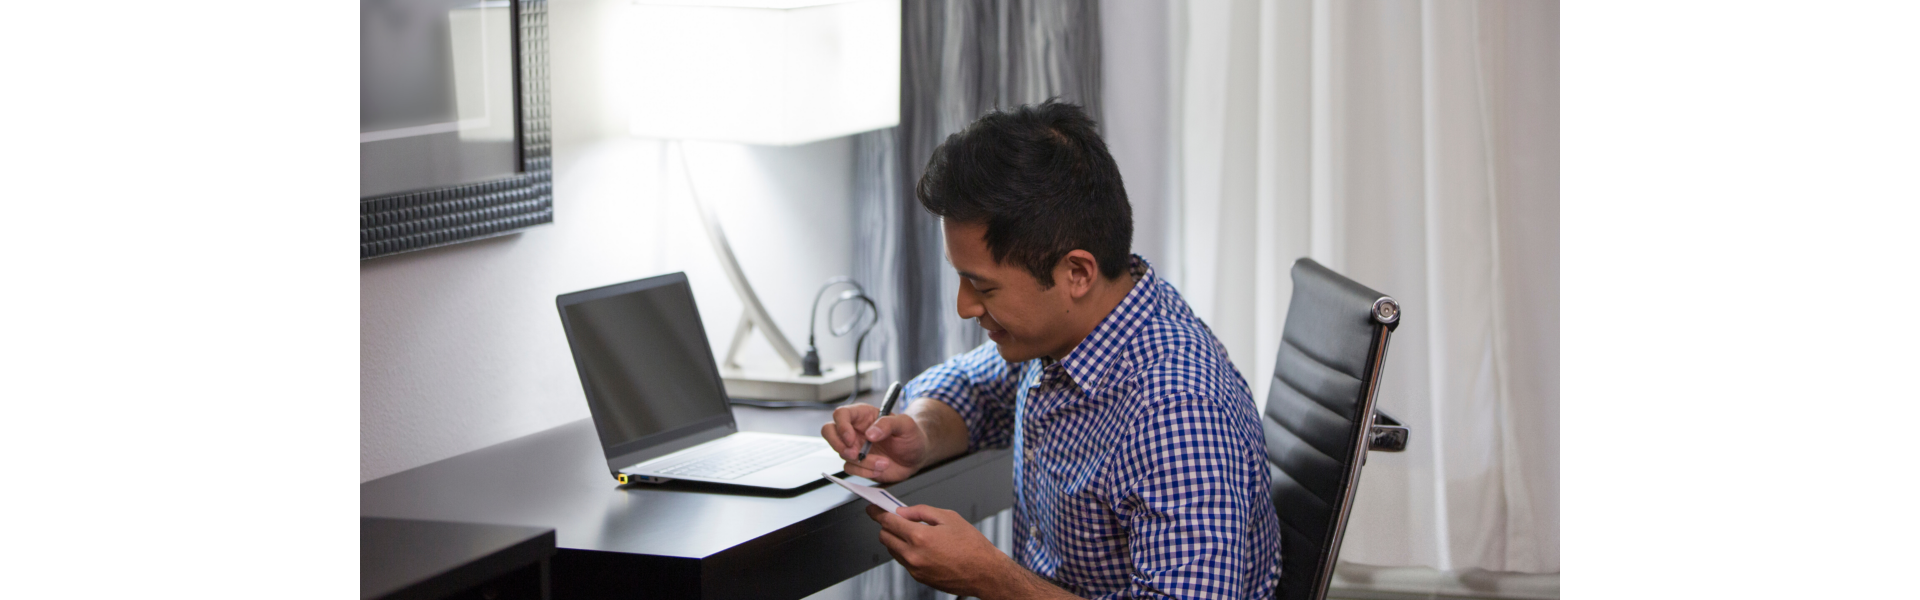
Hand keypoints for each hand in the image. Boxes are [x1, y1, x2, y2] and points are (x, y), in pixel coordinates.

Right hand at [821, 403, 928, 481]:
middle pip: (828, 431)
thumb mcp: (906, 425)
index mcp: (863, 415)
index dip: (841, 426)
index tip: (852, 438)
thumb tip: (870, 433)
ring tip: (884, 462)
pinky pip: (850, 469)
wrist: (916, 456)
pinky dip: (864, 472)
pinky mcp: (858, 463)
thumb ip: (888, 424)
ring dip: (862, 462)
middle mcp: (855, 430)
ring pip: (842, 454)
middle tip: (854, 453)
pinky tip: (880, 468)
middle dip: (838, 444)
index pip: (841, 414)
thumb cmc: (911, 436)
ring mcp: (854, 447)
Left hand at [868, 504, 1027, 597]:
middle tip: (895, 518)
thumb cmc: (972, 545)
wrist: (985, 573)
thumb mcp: (949, 517)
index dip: (877, 513)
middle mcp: (914, 555)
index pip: (888, 522)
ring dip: (896, 539)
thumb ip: (922, 511)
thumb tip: (903, 511)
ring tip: (913, 532)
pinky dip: (906, 551)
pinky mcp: (919, 578)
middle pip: (885, 537)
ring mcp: (915, 569)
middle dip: (886, 526)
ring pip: (893, 550)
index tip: (872, 509)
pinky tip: (921, 546)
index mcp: (920, 537)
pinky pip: (904, 561)